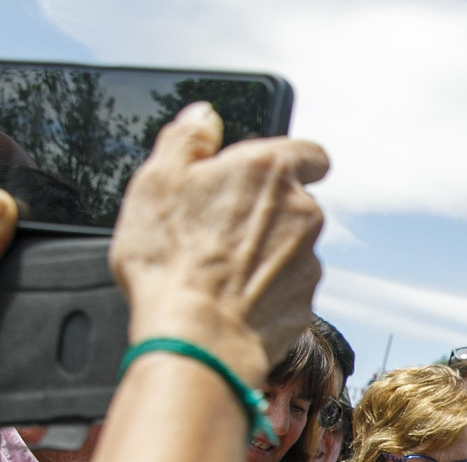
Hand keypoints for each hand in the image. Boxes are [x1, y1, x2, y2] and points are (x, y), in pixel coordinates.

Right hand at [112, 102, 328, 386]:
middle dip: (267, 212)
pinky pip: (288, 289)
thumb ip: (186, 139)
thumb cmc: (171, 260)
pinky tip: (231, 300)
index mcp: (269, 171)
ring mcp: (308, 261)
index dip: (289, 163)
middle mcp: (302, 212)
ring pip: (293, 248)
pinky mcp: (305, 304)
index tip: (264, 177)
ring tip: (219, 270)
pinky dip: (267, 291)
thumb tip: (204, 118)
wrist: (194, 339)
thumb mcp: (157, 180)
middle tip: (219, 229)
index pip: (309, 153)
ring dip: (266, 253)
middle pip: (296, 203)